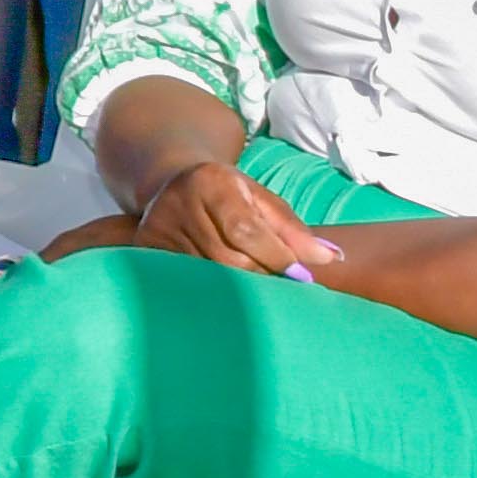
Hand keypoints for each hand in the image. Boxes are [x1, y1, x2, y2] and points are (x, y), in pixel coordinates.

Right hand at [127, 157, 342, 280]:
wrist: (173, 182)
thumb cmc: (229, 194)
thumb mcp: (262, 199)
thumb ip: (294, 229)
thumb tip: (331, 258)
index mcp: (210, 182)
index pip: (245, 229)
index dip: (276, 256)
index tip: (301, 276)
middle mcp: (178, 202)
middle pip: (227, 258)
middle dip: (262, 276)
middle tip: (281, 287)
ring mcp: (157, 228)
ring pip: (208, 275)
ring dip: (240, 290)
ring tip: (257, 291)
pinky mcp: (145, 248)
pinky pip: (186, 281)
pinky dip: (212, 291)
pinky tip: (227, 296)